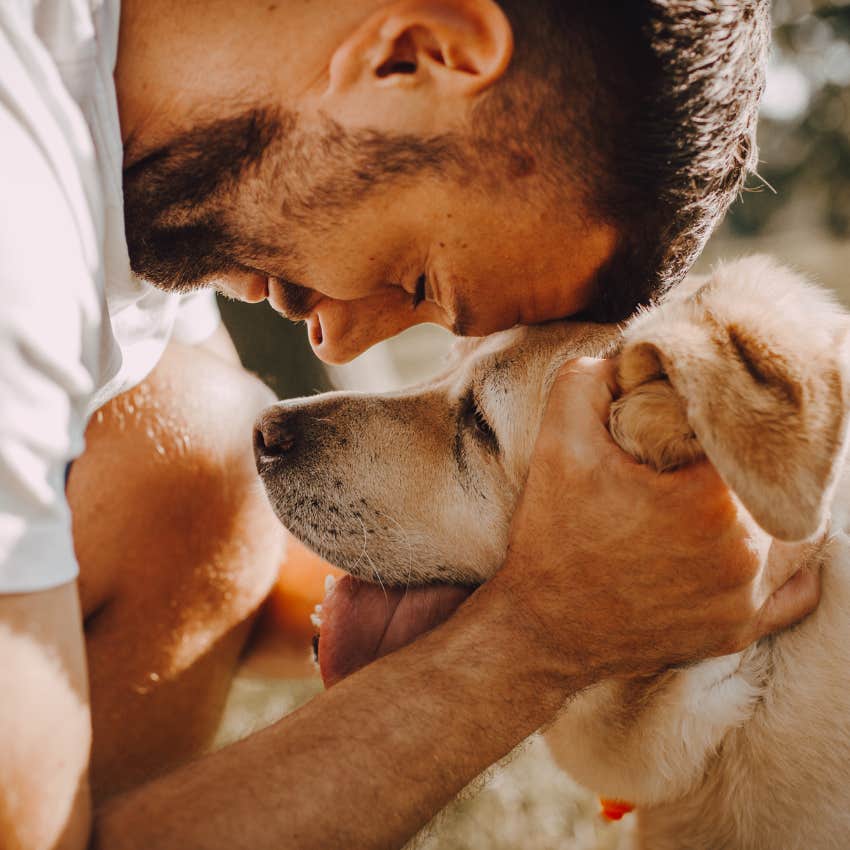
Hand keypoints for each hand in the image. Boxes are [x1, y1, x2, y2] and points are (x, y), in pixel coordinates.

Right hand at [497, 357, 820, 680]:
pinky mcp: (739, 632)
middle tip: (720, 446)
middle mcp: (745, 554)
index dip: (732, 413)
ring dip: (776, 504)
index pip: (752, 434)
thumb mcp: (558, 444)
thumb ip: (589, 380)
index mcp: (711, 501)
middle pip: (780, 481)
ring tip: (739, 486)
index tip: (709, 409)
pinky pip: (795, 591)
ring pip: (799, 533)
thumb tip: (628, 358)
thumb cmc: (553, 538)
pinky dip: (786, 563)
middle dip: (753, 457)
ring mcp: (746, 600)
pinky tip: (758, 540)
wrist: (542, 629)